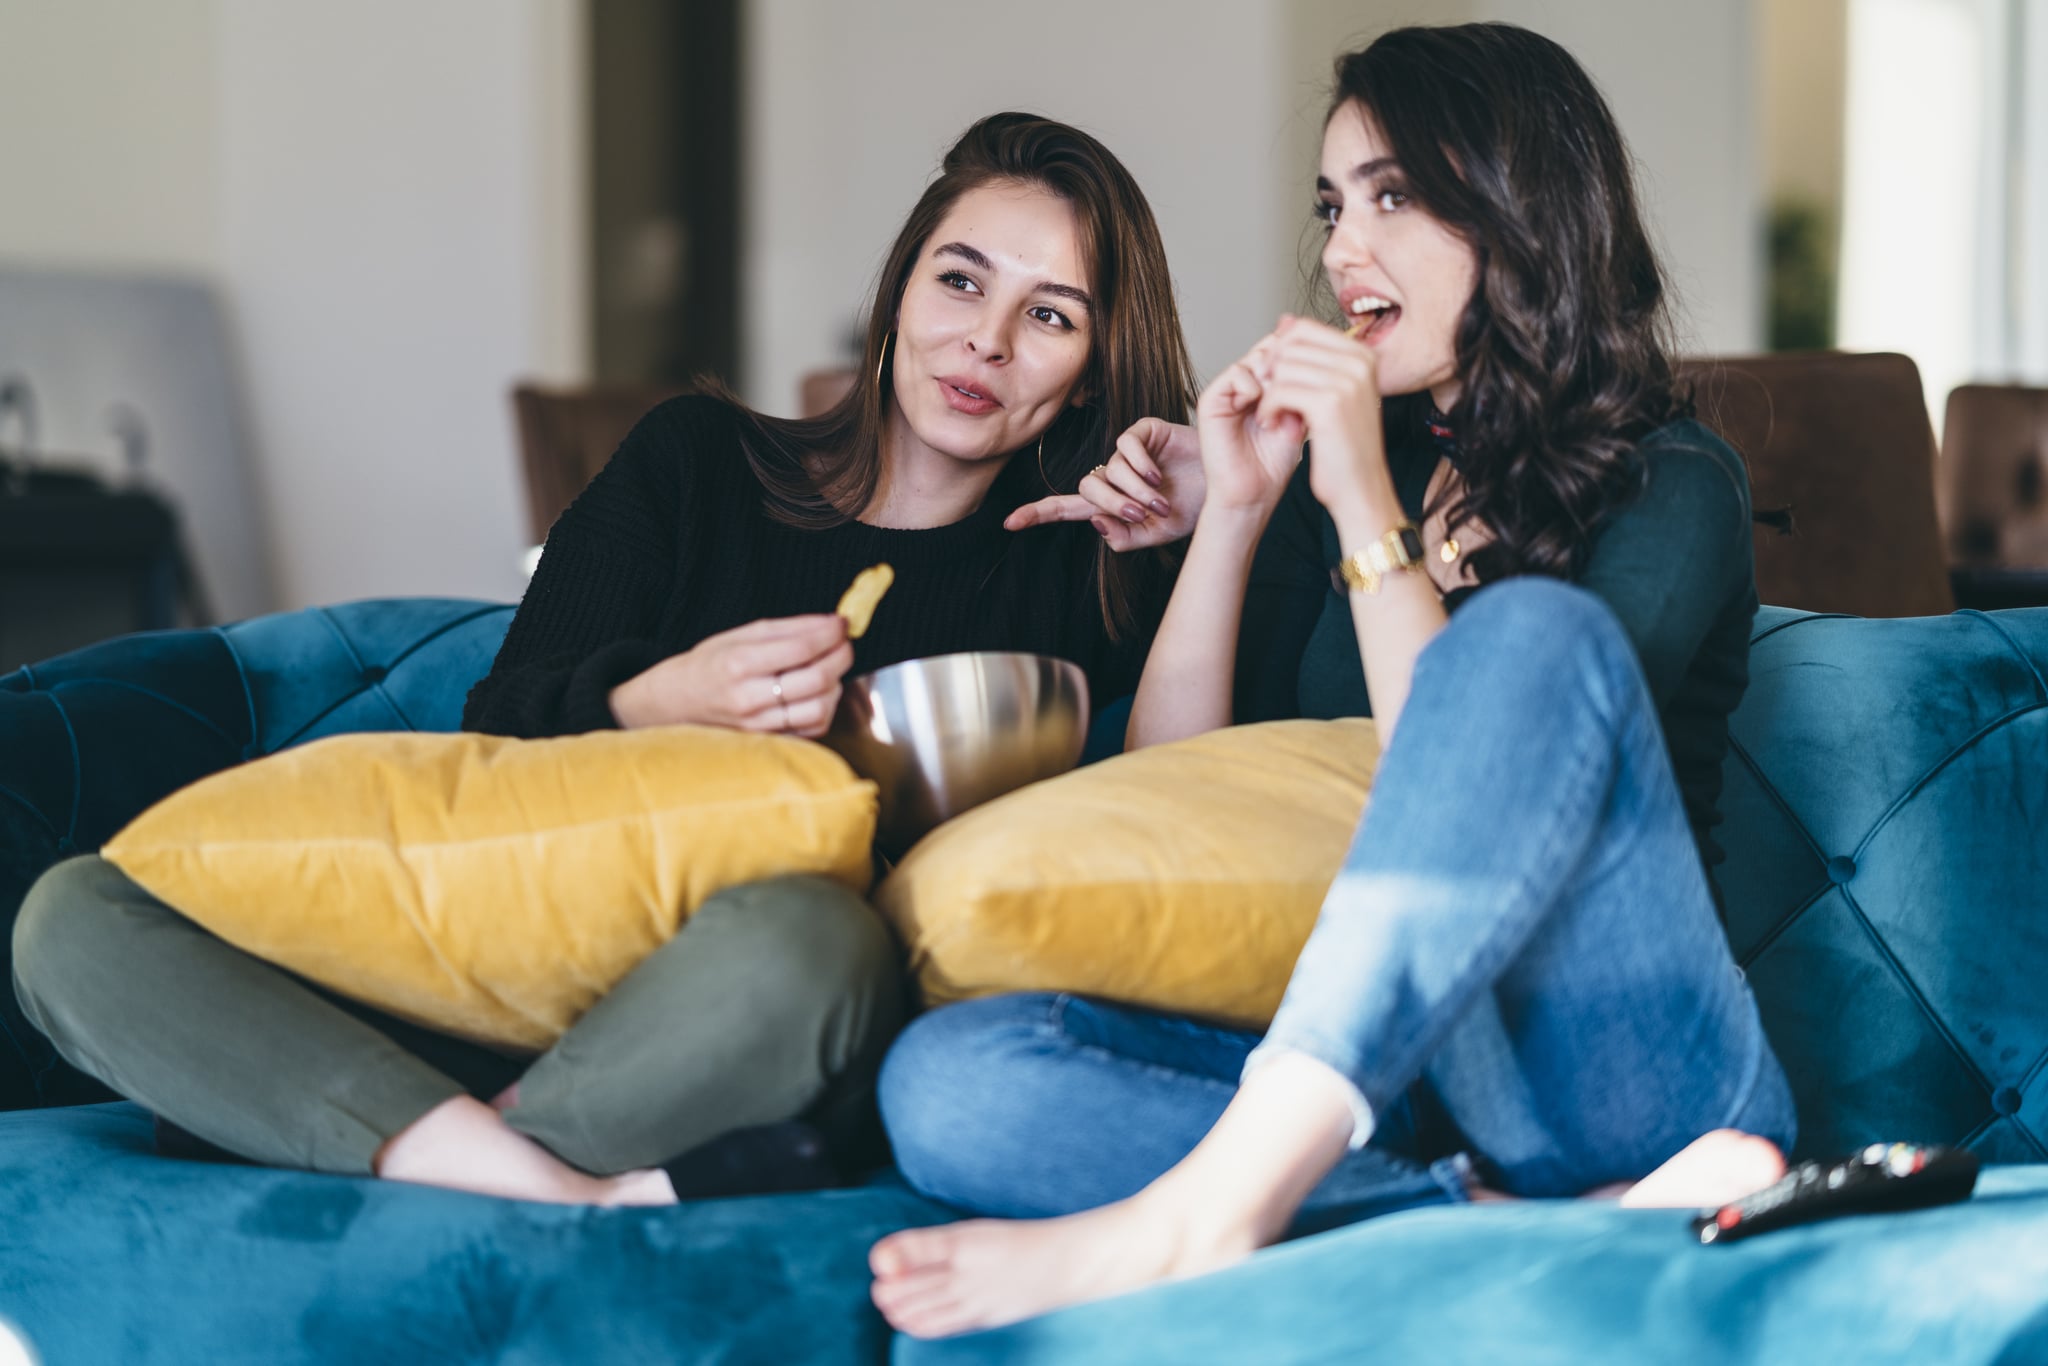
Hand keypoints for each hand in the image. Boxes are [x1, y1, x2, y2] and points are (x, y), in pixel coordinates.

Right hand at [610, 615, 852, 736]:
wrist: (676, 704)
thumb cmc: (709, 665)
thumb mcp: (740, 635)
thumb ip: (788, 629)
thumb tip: (832, 623)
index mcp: (739, 663)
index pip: (801, 647)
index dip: (831, 633)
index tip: (842, 624)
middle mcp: (749, 697)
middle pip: (816, 678)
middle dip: (841, 656)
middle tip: (844, 644)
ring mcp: (758, 725)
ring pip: (819, 707)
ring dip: (835, 684)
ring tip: (829, 668)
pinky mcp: (767, 742)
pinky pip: (812, 728)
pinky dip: (825, 708)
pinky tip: (818, 692)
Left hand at [1003, 417, 1201, 551]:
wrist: (1225, 488)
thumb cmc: (1193, 509)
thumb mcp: (1156, 536)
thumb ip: (1124, 538)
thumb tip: (1095, 523)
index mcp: (1113, 503)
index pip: (1069, 507)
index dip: (1039, 513)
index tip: (1009, 523)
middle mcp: (1115, 476)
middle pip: (1087, 488)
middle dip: (1112, 504)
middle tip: (1142, 514)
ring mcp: (1128, 453)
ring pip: (1108, 470)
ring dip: (1134, 491)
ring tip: (1160, 500)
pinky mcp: (1144, 431)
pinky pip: (1125, 446)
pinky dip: (1139, 464)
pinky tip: (1158, 473)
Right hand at [1194, 330, 1307, 514]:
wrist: (1253, 495)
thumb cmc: (1274, 465)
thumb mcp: (1300, 418)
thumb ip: (1304, 388)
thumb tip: (1320, 354)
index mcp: (1265, 387)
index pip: (1285, 353)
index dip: (1302, 357)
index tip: (1318, 375)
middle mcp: (1245, 385)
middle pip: (1271, 349)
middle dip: (1290, 365)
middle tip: (1301, 388)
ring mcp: (1227, 391)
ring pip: (1256, 358)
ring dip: (1275, 377)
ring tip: (1283, 404)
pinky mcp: (1211, 400)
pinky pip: (1235, 374)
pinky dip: (1254, 386)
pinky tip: (1264, 411)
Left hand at [1252, 316, 1393, 522]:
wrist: (1361, 489)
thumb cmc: (1345, 446)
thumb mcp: (1336, 393)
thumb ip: (1313, 356)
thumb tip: (1284, 320)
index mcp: (1363, 355)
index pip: (1304, 328)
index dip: (1280, 352)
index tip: (1277, 380)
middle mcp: (1360, 362)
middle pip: (1290, 345)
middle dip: (1272, 372)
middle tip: (1272, 399)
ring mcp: (1347, 381)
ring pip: (1282, 368)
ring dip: (1269, 393)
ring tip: (1274, 415)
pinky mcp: (1329, 404)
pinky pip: (1279, 390)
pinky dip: (1269, 408)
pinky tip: (1273, 423)